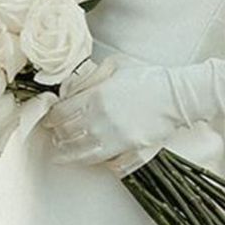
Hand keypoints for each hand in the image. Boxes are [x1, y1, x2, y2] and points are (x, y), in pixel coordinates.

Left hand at [41, 57, 183, 170]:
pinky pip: (97, 158)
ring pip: (77, 149)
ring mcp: (110, 135)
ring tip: (60, 152)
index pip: (61, 112)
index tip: (49, 119)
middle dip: (57, 134)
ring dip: (65, 151)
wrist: (175, 97)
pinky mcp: (124, 148)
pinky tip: (80, 159)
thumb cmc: (148, 78)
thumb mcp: (117, 66)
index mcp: (95, 95)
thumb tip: (74, 85)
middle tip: (54, 135)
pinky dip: (85, 159)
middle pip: (66, 132)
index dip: (52, 118)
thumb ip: (93, 75)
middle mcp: (99, 117)